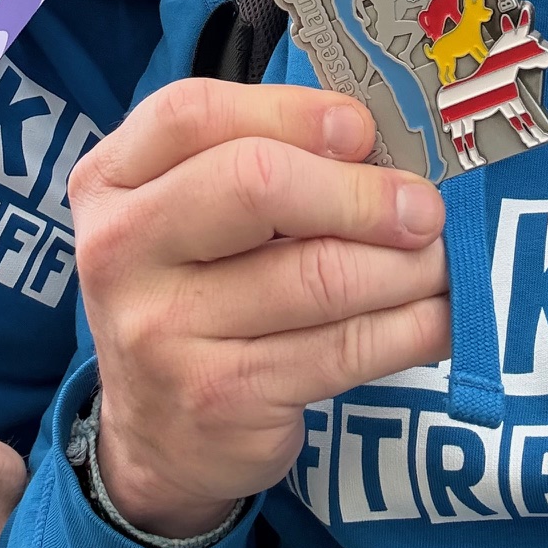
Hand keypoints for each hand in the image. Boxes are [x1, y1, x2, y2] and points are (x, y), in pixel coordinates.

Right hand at [70, 80, 448, 538]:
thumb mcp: (188, 212)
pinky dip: (410, 327)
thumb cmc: (195, 290)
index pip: (193, 114)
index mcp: (110, 180)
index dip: (290, 112)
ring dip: (404, 265)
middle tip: (422, 207)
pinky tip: (437, 315)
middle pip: (255, 184)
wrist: (157, 435)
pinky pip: (342, 349)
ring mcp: (163, 331)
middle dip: (360, 192)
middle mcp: (120, 250)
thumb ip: (258, 160)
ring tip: (437, 259)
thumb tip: (382, 149)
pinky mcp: (221, 398)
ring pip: (317, 275)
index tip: (360, 131)